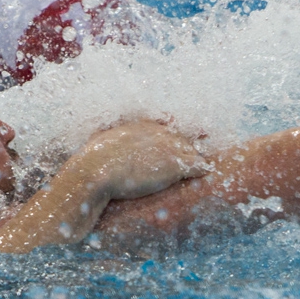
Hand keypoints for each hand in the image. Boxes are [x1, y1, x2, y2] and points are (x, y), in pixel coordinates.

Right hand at [81, 120, 209, 199]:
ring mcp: (169, 148)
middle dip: (186, 145)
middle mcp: (158, 133)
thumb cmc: (92, 159)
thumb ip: (105, 138)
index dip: (171, 134)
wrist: (96, 169)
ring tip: (203, 165)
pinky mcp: (175, 165)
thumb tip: (96, 141)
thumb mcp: (99, 140)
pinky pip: (197, 164)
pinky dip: (202, 168)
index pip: (165, 126)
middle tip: (197, 148)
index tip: (176, 138)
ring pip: (191, 150)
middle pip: (180, 138)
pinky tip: (207, 171)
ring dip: (195, 157)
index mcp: (142, 126)